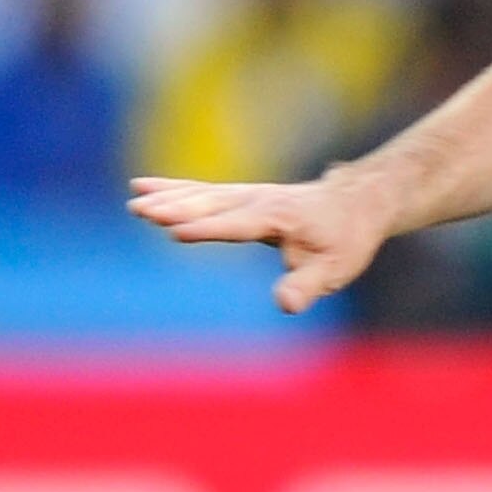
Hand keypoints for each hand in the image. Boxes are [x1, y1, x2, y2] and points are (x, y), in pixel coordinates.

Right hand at [127, 170, 401, 313]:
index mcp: (279, 217)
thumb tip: (283, 305)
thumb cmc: (345, 240)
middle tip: (141, 211)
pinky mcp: (239, 195)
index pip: (237, 224)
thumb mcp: (335, 269)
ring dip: (167, 197)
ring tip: (134, 202)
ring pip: (201, 194)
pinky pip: (200, 190)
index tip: (176, 231)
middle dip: (176, 207)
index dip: (207, 228)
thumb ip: (306, 286)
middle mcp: (258, 200)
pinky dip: (171, 188)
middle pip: (211, 203)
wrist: (357, 203)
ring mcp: (247, 194)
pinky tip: (140, 187)